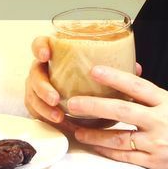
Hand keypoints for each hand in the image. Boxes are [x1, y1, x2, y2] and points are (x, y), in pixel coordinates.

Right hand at [23, 37, 142, 137]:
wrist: (85, 100)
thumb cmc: (92, 82)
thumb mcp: (105, 75)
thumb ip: (117, 69)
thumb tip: (136, 68)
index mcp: (58, 56)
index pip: (42, 44)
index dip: (40, 47)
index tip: (46, 55)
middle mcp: (45, 70)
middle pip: (35, 73)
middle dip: (42, 87)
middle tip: (55, 98)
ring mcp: (39, 88)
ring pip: (32, 95)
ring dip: (44, 107)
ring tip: (59, 117)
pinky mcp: (39, 105)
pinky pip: (36, 111)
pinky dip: (46, 118)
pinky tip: (58, 124)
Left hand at [67, 66, 167, 168]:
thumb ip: (158, 98)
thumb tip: (131, 87)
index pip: (137, 86)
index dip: (114, 77)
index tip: (94, 71)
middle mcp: (161, 121)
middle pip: (120, 111)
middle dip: (93, 106)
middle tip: (72, 103)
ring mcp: (157, 143)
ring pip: (117, 137)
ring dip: (94, 134)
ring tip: (77, 129)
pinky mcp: (156, 162)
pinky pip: (125, 157)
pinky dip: (107, 151)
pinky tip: (95, 147)